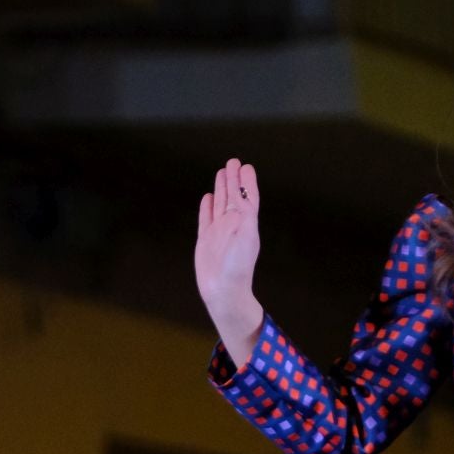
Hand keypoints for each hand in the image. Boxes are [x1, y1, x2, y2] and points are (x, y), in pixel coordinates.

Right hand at [195, 158, 263, 363]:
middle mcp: (233, 225)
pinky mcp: (205, 240)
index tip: (246, 166)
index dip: (247, 182)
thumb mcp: (245, 240)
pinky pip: (206, 218)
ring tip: (221, 172)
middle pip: (234, 196)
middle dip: (233, 179)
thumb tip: (240, 202)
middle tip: (233, 161)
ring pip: (220, 204)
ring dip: (221, 188)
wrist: (224, 291)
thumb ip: (244, 220)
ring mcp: (219, 232)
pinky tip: (207, 197)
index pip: (248, 197)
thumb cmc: (237, 269)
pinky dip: (207, 206)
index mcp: (246, 223)